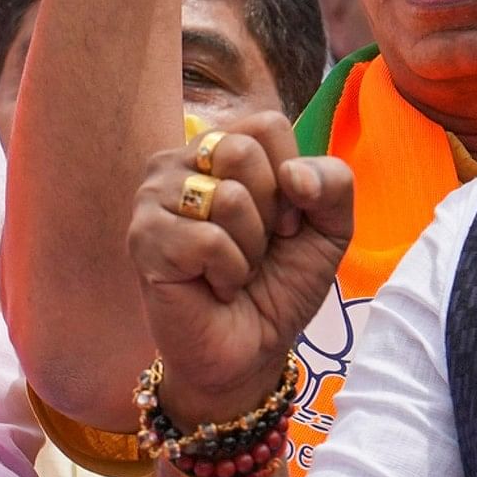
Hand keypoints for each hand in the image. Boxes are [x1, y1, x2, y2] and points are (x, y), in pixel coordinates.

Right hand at [127, 125, 348, 429]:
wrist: (251, 350)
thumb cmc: (280, 284)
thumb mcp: (329, 228)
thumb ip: (333, 183)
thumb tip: (294, 177)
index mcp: (219, 150)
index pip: (265, 125)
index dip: (292, 179)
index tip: (287, 222)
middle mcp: (179, 163)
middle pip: (242, 152)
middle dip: (270, 212)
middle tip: (257, 248)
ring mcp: (153, 198)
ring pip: (227, 197)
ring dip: (249, 249)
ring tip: (233, 269)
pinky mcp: (143, 239)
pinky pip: (209, 240)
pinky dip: (229, 273)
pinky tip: (215, 287)